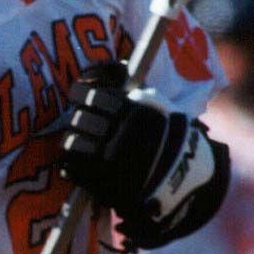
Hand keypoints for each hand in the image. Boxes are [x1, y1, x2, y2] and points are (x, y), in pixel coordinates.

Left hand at [58, 61, 225, 247]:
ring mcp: (111, 159)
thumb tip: (97, 71)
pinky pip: (73, 169)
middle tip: (82, 123)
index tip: (78, 94)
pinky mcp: (104, 182)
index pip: (90, 94)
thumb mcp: (155, 102)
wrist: (183, 174)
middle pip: (79, 119)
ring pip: (73, 143)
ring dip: (73, 142)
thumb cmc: (166, 133)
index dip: (80, 92)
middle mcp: (120, 132)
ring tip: (80, 143)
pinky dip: (70, 165)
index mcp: (131, 110)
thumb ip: (128, 88)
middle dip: (79, 120)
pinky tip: (76, 164)